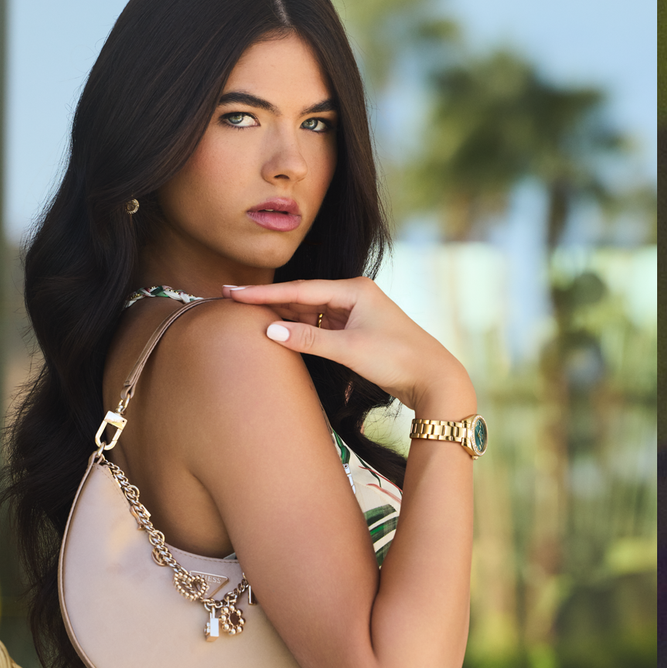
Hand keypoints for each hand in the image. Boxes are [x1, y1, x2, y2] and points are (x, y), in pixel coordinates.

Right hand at [221, 277, 473, 413]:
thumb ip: (308, 339)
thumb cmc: (397, 359)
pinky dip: (299, 328)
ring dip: (282, 314)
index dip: (264, 294)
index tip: (233, 292)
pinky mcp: (356, 331)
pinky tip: (279, 330)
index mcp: (354, 289)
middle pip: (302, 296)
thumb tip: (269, 330)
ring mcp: (355, 313)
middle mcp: (354, 296)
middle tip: (232, 299)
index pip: (299, 289)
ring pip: (309, 311)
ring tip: (247, 313)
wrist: (434, 378)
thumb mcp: (349, 349)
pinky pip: (319, 325)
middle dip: (268, 300)